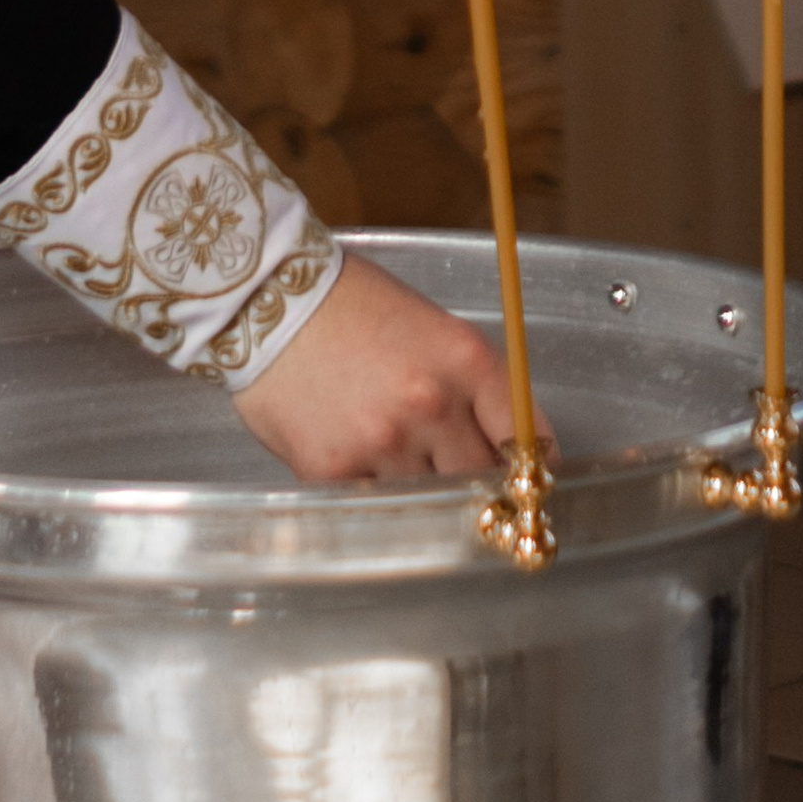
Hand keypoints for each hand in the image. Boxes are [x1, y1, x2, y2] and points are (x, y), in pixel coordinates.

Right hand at [233, 249, 532, 482]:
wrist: (268, 298)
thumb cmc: (350, 305)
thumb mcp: (430, 328)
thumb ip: (468, 387)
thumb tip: (497, 446)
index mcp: (464, 363)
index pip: (526, 440)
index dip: (534, 471)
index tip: (531, 485)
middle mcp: (430, 406)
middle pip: (481, 483)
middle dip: (479, 490)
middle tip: (468, 489)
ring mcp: (382, 443)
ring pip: (427, 500)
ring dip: (420, 489)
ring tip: (393, 458)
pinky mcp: (335, 470)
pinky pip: (374, 504)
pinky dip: (373, 493)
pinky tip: (357, 460)